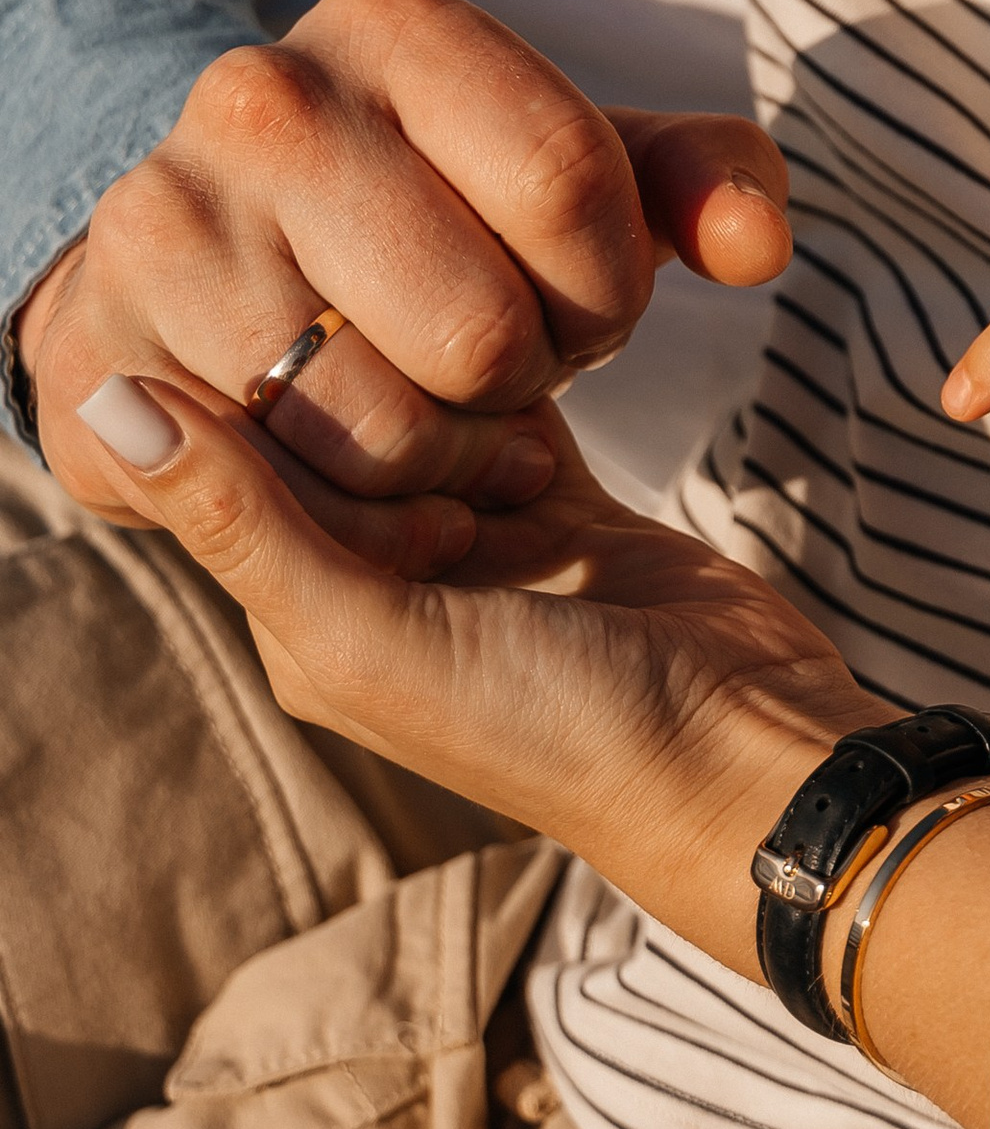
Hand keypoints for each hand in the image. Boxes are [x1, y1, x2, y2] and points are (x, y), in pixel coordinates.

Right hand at [27, 0, 788, 550]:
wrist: (221, 268)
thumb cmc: (441, 215)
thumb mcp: (580, 171)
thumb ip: (704, 182)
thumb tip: (758, 249)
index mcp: (388, 17)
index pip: (571, 182)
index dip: (609, 284)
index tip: (582, 300)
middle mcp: (258, 97)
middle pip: (482, 327)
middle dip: (526, 379)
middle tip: (497, 362)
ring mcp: (162, 227)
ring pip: (384, 426)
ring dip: (448, 458)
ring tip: (434, 407)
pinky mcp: (103, 356)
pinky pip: (286, 500)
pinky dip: (362, 518)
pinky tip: (365, 473)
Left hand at [65, 388, 867, 962]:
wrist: (746, 749)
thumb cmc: (555, 729)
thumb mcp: (374, 640)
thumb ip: (246, 524)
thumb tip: (105, 399)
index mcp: (305, 618)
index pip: (242, 457)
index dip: (295, 416)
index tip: (367, 447)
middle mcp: (377, 575)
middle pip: (334, 417)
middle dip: (397, 402)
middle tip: (470, 464)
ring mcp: (475, 536)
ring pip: (426, 397)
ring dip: (473, 390)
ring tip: (524, 447)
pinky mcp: (563, 501)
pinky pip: (517, 398)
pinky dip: (534, 378)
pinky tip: (560, 384)